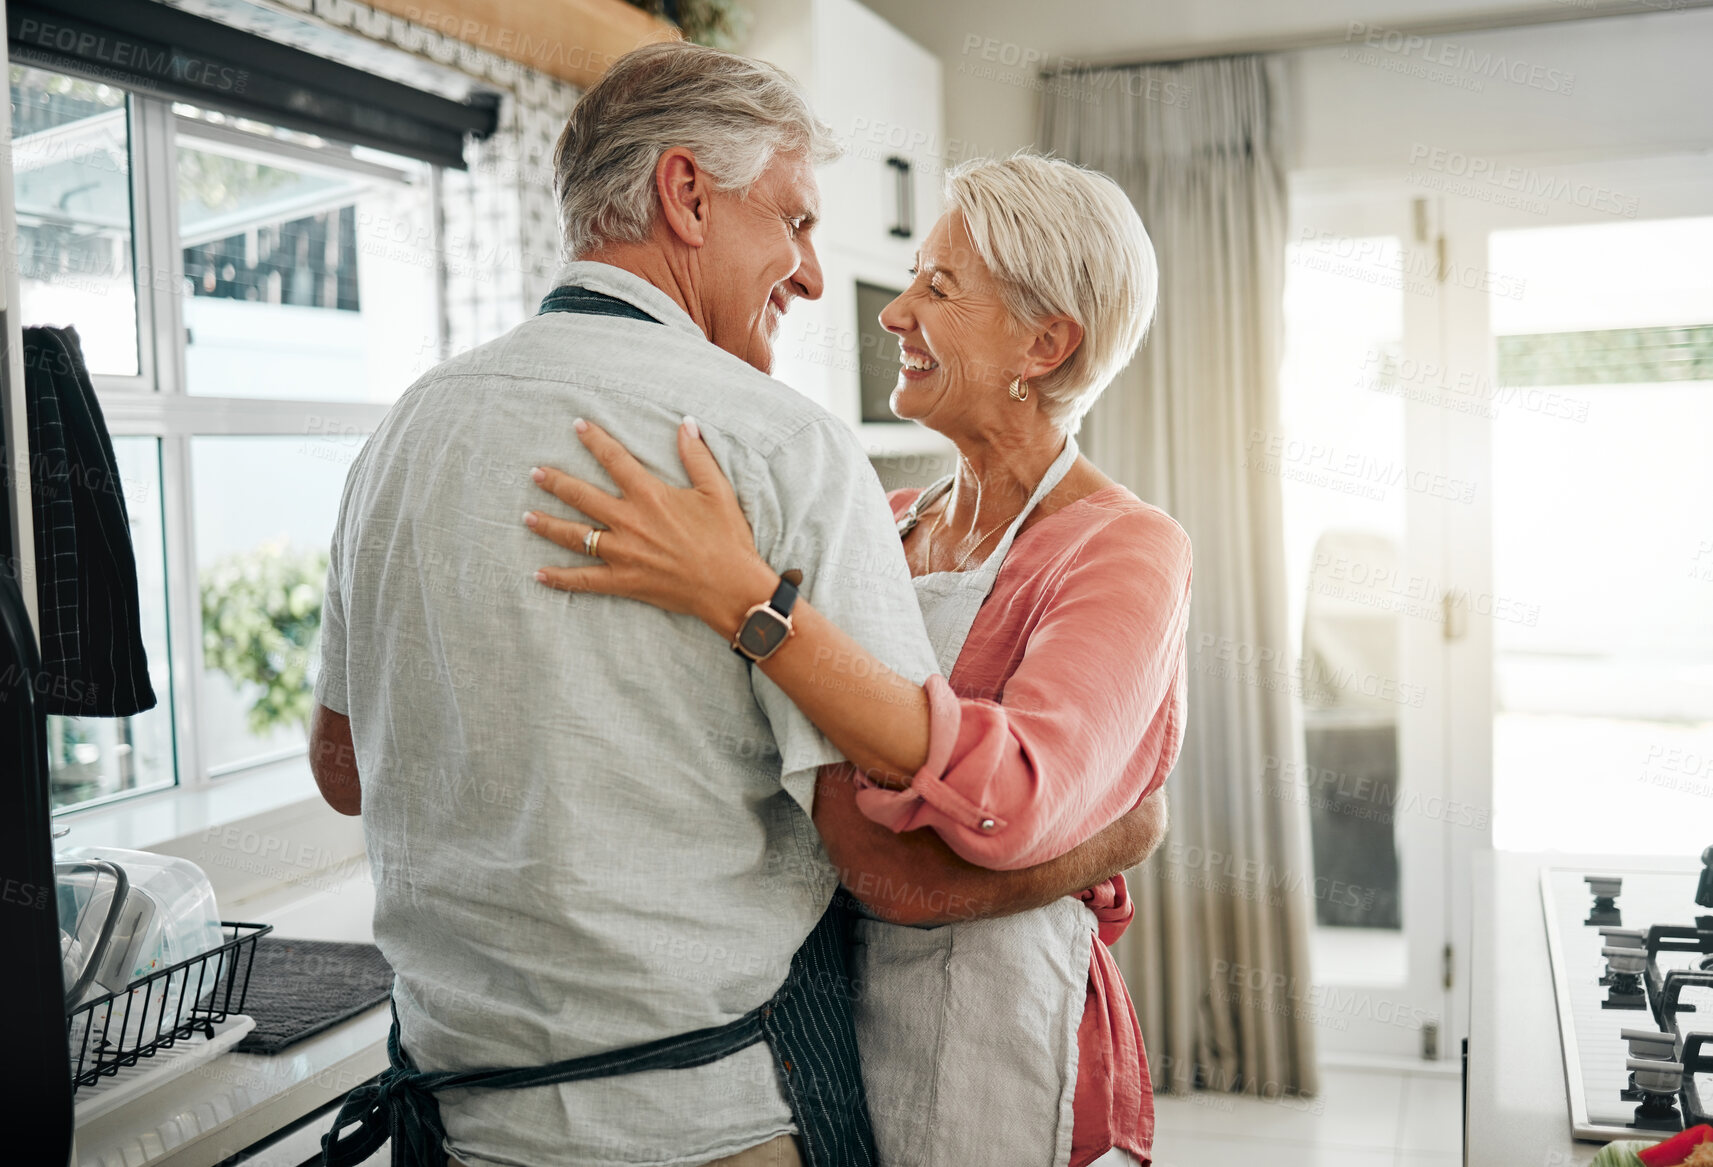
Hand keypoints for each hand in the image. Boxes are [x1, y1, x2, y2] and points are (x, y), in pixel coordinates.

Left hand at [526, 418, 777, 636]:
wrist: (730, 587)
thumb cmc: (727, 539)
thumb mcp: (717, 491)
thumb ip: (697, 456)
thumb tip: (686, 423)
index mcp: (650, 496)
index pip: (615, 460)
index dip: (595, 440)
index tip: (577, 426)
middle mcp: (629, 522)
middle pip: (582, 496)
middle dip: (556, 483)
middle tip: (535, 473)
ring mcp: (623, 553)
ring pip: (575, 536)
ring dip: (548, 525)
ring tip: (526, 516)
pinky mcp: (624, 581)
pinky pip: (584, 580)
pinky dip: (560, 579)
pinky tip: (539, 574)